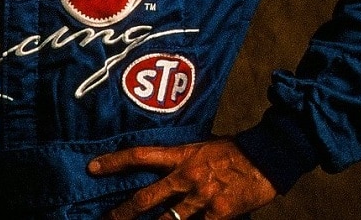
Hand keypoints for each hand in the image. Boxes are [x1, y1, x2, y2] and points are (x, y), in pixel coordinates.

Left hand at [89, 138, 277, 218]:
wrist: (268, 156)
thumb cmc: (235, 150)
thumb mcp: (200, 147)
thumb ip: (179, 159)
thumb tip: (160, 167)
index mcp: (180, 156)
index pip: (139, 156)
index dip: (113, 162)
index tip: (92, 167)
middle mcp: (186, 176)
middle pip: (146, 197)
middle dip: (124, 212)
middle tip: (108, 219)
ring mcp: (202, 197)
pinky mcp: (219, 213)